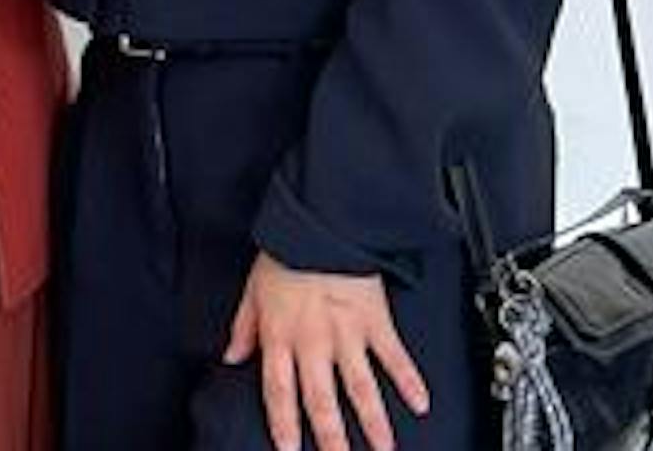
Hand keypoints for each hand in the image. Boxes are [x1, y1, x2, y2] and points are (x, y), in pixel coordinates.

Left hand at [224, 252, 429, 449]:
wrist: (320, 223)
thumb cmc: (286, 252)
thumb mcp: (251, 289)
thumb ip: (243, 327)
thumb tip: (231, 355)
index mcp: (280, 335)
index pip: (278, 390)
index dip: (283, 423)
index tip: (288, 450)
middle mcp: (313, 341)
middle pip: (321, 400)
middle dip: (331, 438)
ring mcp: (347, 334)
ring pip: (359, 387)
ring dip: (373, 422)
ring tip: (383, 449)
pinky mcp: (376, 321)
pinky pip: (394, 356)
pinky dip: (409, 381)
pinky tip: (421, 404)